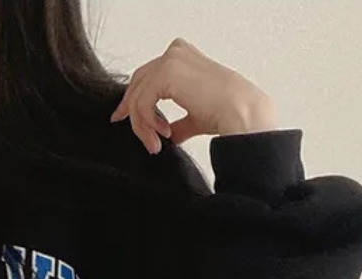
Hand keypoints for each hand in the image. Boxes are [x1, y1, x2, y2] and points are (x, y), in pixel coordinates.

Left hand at [109, 37, 277, 153]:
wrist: (240, 114)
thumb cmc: (224, 114)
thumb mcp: (193, 116)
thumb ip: (177, 121)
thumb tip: (168, 135)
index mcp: (181, 56)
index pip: (146, 75)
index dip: (131, 98)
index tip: (121, 118)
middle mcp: (174, 52)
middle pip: (137, 84)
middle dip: (131, 113)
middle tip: (140, 138)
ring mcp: (170, 60)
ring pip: (138, 97)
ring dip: (142, 126)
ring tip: (155, 144)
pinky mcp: (167, 73)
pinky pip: (142, 103)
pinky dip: (147, 123)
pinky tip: (163, 134)